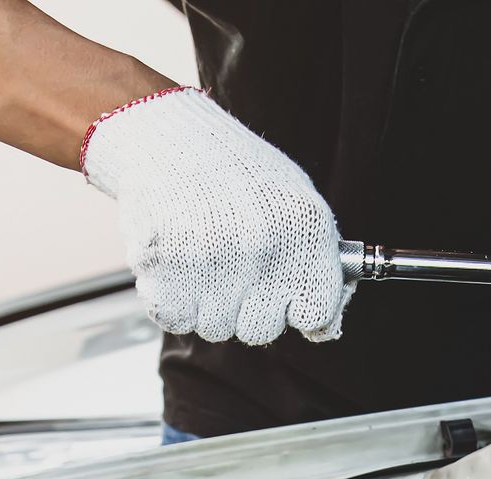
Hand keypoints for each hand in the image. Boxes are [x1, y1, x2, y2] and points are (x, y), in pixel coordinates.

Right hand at [82, 89, 351, 345]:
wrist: (164, 137)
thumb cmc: (232, 171)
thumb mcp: (294, 201)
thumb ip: (316, 263)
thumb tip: (326, 327)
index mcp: (304, 229)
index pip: (317, 315)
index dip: (296, 310)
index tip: (284, 299)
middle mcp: (262, 246)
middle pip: (260, 329)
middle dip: (244, 308)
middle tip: (229, 265)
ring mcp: (213, 260)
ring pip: (215, 328)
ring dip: (204, 303)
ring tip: (198, 256)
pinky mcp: (165, 269)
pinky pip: (174, 319)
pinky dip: (169, 300)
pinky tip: (173, 261)